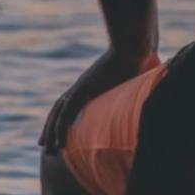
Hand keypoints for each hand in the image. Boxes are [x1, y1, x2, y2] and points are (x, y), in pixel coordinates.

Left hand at [39, 48, 159, 153]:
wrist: (133, 46)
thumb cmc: (137, 57)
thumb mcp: (132, 77)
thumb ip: (133, 89)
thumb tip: (149, 94)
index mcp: (90, 84)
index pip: (69, 103)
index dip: (61, 117)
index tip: (58, 132)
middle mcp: (81, 86)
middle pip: (59, 109)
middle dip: (51, 127)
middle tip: (44, 145)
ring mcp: (81, 87)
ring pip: (60, 113)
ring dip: (52, 132)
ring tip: (48, 149)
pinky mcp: (84, 89)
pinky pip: (68, 111)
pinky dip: (61, 126)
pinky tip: (59, 141)